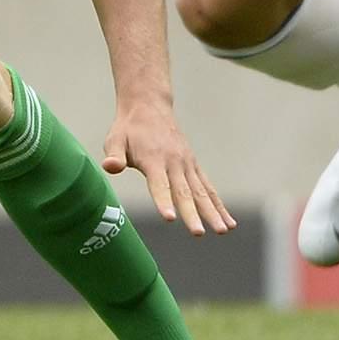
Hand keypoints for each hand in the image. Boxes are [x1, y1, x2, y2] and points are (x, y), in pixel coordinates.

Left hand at [102, 99, 234, 233]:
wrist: (149, 106)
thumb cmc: (128, 129)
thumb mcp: (115, 139)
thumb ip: (114, 155)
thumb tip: (110, 167)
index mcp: (153, 159)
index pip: (159, 184)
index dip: (163, 201)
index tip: (170, 218)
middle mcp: (174, 162)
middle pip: (184, 192)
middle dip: (192, 214)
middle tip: (198, 233)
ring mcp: (186, 164)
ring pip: (202, 191)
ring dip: (213, 212)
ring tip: (223, 231)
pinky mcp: (193, 165)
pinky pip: (208, 187)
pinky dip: (219, 204)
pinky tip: (229, 222)